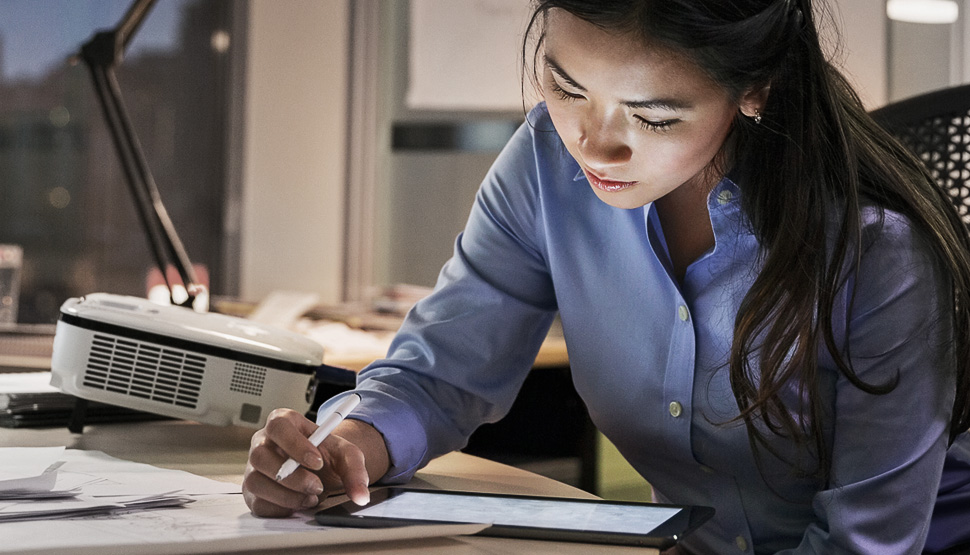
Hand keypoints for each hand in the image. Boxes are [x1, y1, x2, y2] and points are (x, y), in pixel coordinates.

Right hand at [242, 408, 389, 517]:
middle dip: (292, 476)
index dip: (295, 444)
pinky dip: (280, 508)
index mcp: (283, 423)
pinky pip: (257, 503)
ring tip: (311, 497)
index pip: (278, 426)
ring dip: (286, 495)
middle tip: (317, 486)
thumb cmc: (327, 456)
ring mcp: (254, 468)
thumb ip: (355, 470)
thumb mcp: (346, 455)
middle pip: (260, 455)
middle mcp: (263, 442)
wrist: (321, 472)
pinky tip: (298, 504)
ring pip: (256, 481)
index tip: (317, 462)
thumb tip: (361, 496)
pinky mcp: (253, 492)